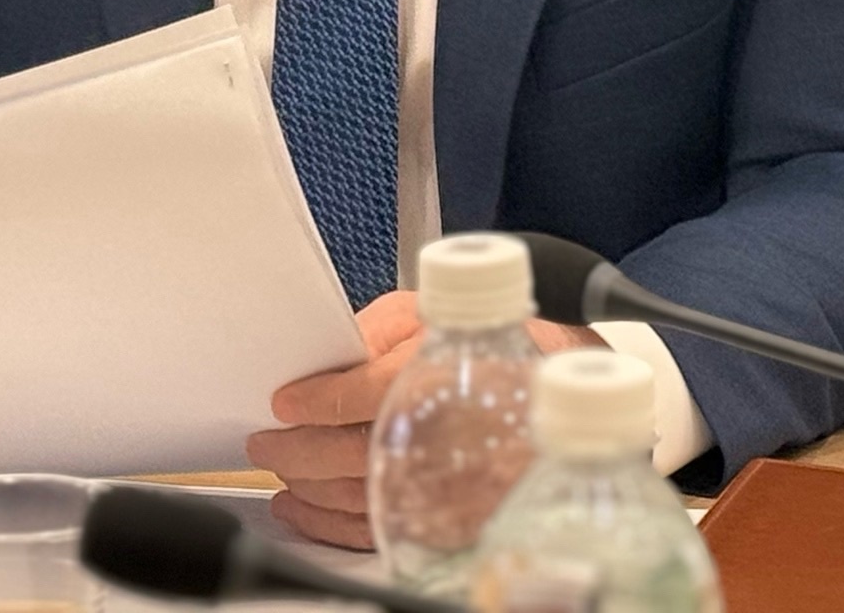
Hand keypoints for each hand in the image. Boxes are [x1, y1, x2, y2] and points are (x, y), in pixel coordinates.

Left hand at [251, 291, 603, 548]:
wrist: (576, 393)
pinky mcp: (451, 521)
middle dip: (296, 448)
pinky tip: (308, 508)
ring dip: (307, 486)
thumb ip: (378, 329)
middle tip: (267, 439)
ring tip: (283, 469)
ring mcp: (448, 487)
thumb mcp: (437, 311)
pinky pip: (377, 530)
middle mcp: (443, 439)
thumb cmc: (507, 342)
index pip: (355, 396)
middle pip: (346, 453)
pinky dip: (331, 524)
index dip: (312, 399)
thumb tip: (328, 355)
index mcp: (439, 380)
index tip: (284, 400)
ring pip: (355, 496)